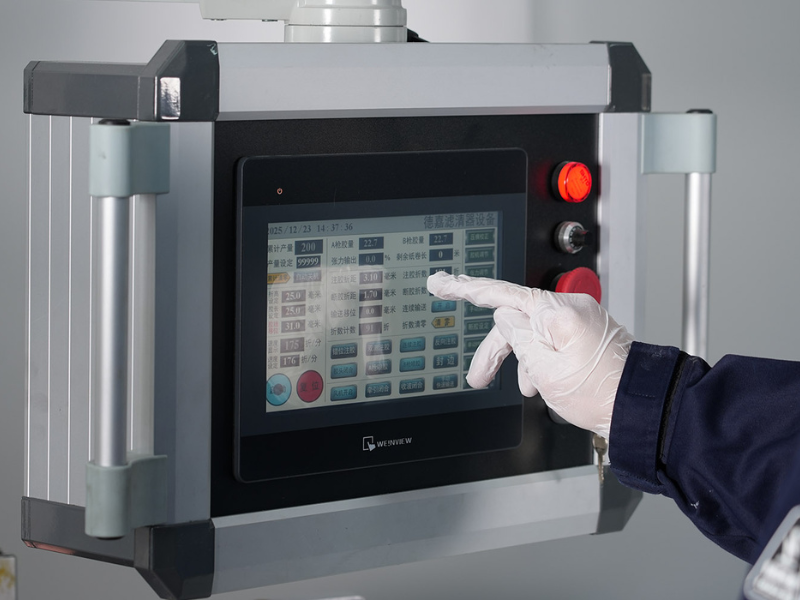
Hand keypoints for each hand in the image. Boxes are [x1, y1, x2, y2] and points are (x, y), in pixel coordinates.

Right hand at [427, 272, 632, 437]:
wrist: (639, 409)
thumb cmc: (600, 393)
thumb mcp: (544, 369)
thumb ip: (518, 337)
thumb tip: (505, 317)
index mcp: (557, 312)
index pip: (500, 294)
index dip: (465, 290)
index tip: (441, 284)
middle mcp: (570, 310)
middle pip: (515, 321)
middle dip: (497, 350)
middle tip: (478, 376)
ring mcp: (580, 321)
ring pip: (533, 334)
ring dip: (522, 360)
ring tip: (526, 388)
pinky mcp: (586, 334)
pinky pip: (552, 340)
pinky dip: (541, 360)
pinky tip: (543, 383)